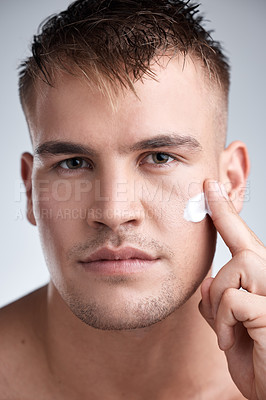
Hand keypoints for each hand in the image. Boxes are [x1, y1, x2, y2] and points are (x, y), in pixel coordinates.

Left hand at [199, 180, 265, 399]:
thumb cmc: (256, 359)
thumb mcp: (230, 326)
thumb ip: (218, 301)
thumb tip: (205, 281)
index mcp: (264, 280)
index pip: (243, 238)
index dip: (225, 212)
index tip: (210, 186)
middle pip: (239, 254)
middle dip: (221, 286)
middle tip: (225, 321)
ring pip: (231, 274)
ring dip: (221, 310)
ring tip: (232, 336)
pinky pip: (232, 301)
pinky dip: (224, 325)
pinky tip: (234, 344)